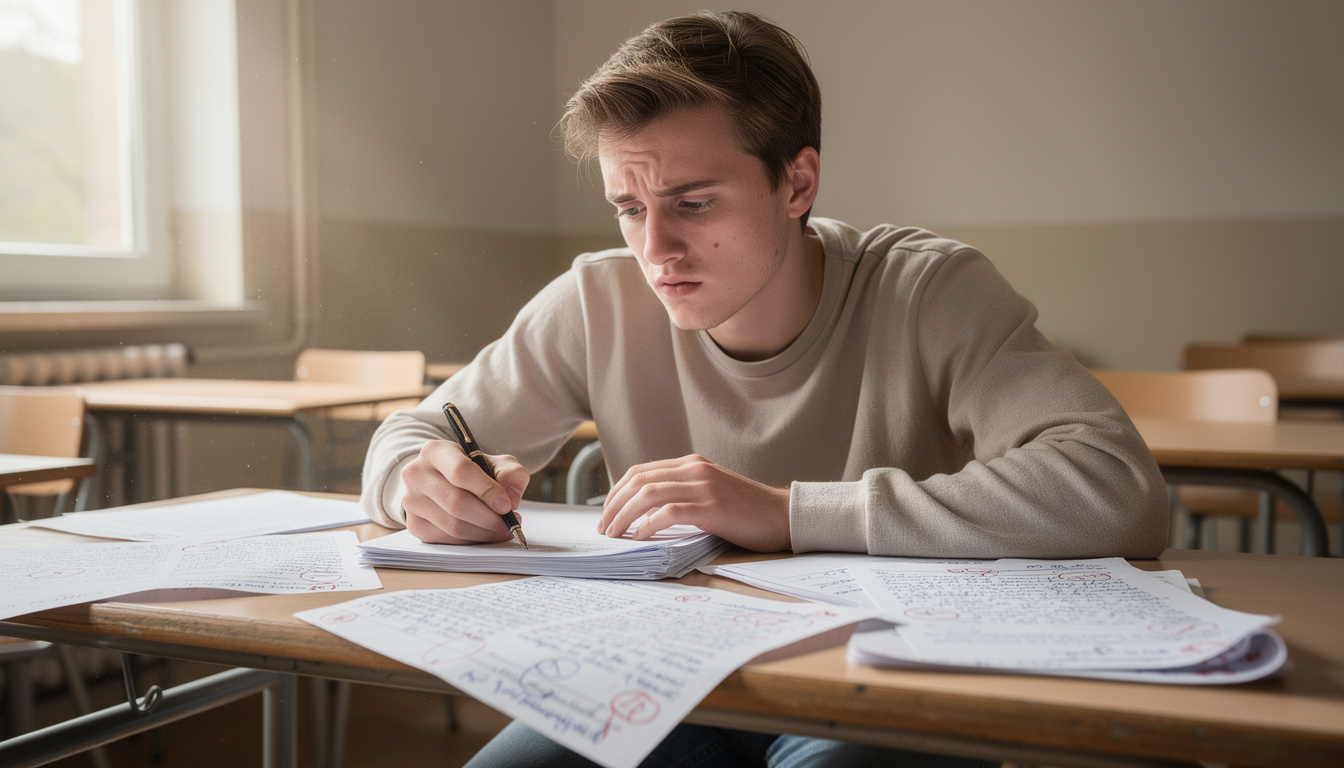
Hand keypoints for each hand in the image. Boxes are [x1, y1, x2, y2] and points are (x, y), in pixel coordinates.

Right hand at [399, 439, 528, 544]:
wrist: (442, 481)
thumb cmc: (471, 471)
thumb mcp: (495, 463)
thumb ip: (510, 473)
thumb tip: (512, 498)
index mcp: (435, 451)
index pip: (460, 472)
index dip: (487, 491)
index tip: (507, 505)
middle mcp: (416, 474)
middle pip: (457, 503)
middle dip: (489, 518)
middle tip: (510, 523)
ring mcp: (411, 501)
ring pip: (453, 525)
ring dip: (483, 532)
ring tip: (502, 529)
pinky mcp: (414, 524)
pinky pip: (447, 539)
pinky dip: (471, 540)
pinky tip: (485, 534)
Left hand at [597, 454, 790, 551]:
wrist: (784, 516)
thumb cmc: (747, 512)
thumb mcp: (709, 494)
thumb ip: (681, 496)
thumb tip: (645, 515)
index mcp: (691, 464)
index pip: (640, 472)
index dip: (616, 493)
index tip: (606, 514)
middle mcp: (695, 470)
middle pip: (638, 481)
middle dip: (614, 505)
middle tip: (604, 528)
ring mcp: (704, 487)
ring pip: (649, 495)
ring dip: (625, 516)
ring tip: (615, 534)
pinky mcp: (713, 507)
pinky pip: (670, 512)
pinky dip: (649, 524)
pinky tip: (640, 536)